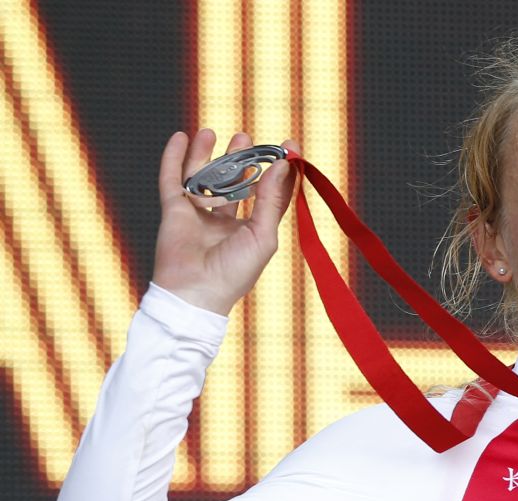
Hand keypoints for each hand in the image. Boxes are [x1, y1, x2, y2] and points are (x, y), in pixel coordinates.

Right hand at [152, 129, 298, 313]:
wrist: (194, 294)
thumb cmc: (234, 272)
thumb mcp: (262, 236)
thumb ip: (271, 200)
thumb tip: (282, 166)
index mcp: (250, 228)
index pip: (267, 192)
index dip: (277, 170)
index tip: (288, 146)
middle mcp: (224, 220)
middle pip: (232, 181)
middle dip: (238, 159)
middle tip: (245, 137)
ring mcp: (198, 215)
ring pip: (201, 177)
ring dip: (206, 155)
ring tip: (213, 133)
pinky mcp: (174, 212)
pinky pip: (172, 180)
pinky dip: (174, 159)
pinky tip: (180, 137)